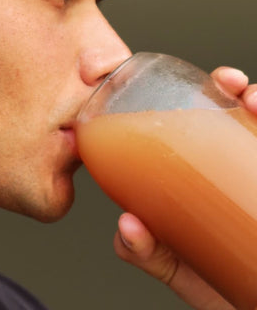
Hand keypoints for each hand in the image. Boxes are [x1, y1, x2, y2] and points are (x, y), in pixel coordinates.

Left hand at [113, 67, 256, 309]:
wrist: (254, 301)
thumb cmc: (218, 285)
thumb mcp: (178, 266)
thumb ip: (148, 250)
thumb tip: (126, 225)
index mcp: (200, 178)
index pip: (193, 130)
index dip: (188, 104)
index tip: (174, 93)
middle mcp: (231, 168)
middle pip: (231, 118)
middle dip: (231, 91)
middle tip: (227, 83)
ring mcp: (254, 171)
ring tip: (254, 100)